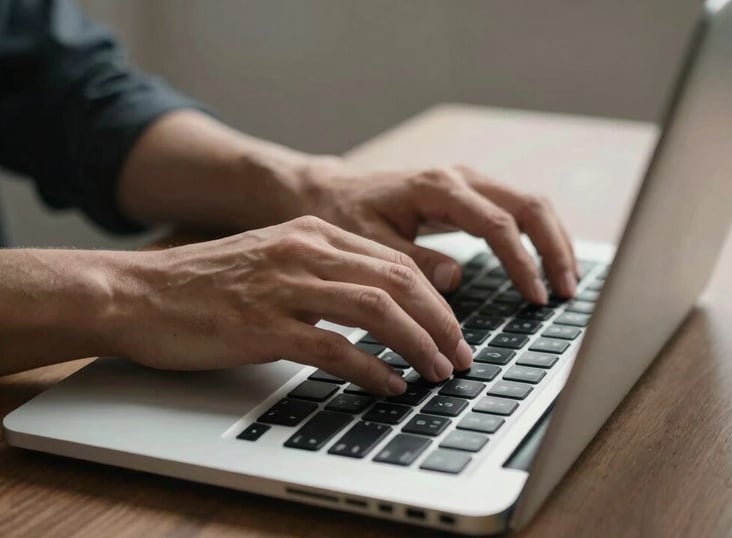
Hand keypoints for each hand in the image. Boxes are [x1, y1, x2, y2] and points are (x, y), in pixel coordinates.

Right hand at [116, 216, 472, 393]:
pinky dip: (372, 369)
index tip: (452, 331)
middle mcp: (304, 252)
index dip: (435, 300)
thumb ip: (323, 272)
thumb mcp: (274, 260)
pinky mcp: (262, 326)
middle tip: (459, 356)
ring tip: (436, 372)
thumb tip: (378, 305)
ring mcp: (284, 287)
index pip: (396, 262)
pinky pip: (334, 348)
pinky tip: (389, 385)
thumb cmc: (206, 283)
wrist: (137, 292)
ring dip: (417, 345)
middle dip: (440, 323)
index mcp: (313, 233)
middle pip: (398, 281)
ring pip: (376, 310)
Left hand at [300, 160, 578, 302]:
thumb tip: (454, 279)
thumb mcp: (370, 243)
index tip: (537, 297)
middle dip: (554, 249)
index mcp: (439, 189)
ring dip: (553, 241)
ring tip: (567, 281)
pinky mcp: (469, 193)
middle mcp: (460, 178)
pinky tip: (544, 264)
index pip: (498, 225)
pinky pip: (516, 209)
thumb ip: (413, 260)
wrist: (333, 192)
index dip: (523, 263)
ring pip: (530, 204)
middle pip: (529, 206)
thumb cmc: (347, 216)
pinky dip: (537, 236)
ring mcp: (468, 182)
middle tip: (567, 291)